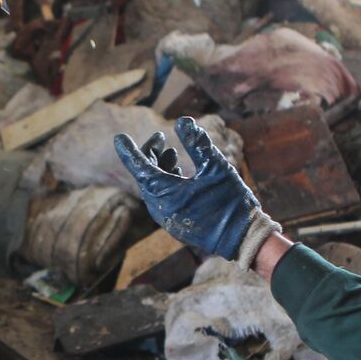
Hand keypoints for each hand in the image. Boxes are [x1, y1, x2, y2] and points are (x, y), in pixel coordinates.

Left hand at [114, 117, 261, 260]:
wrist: (241, 239)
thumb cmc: (230, 201)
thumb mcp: (216, 167)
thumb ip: (197, 143)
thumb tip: (182, 121)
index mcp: (164, 192)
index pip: (139, 167)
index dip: (129, 150)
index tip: (119, 138)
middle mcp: (159, 207)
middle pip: (145, 176)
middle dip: (151, 154)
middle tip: (160, 138)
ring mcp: (166, 218)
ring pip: (154, 188)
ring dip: (160, 168)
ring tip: (172, 154)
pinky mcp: (175, 224)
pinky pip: (162, 200)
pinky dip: (166, 183)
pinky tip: (180, 174)